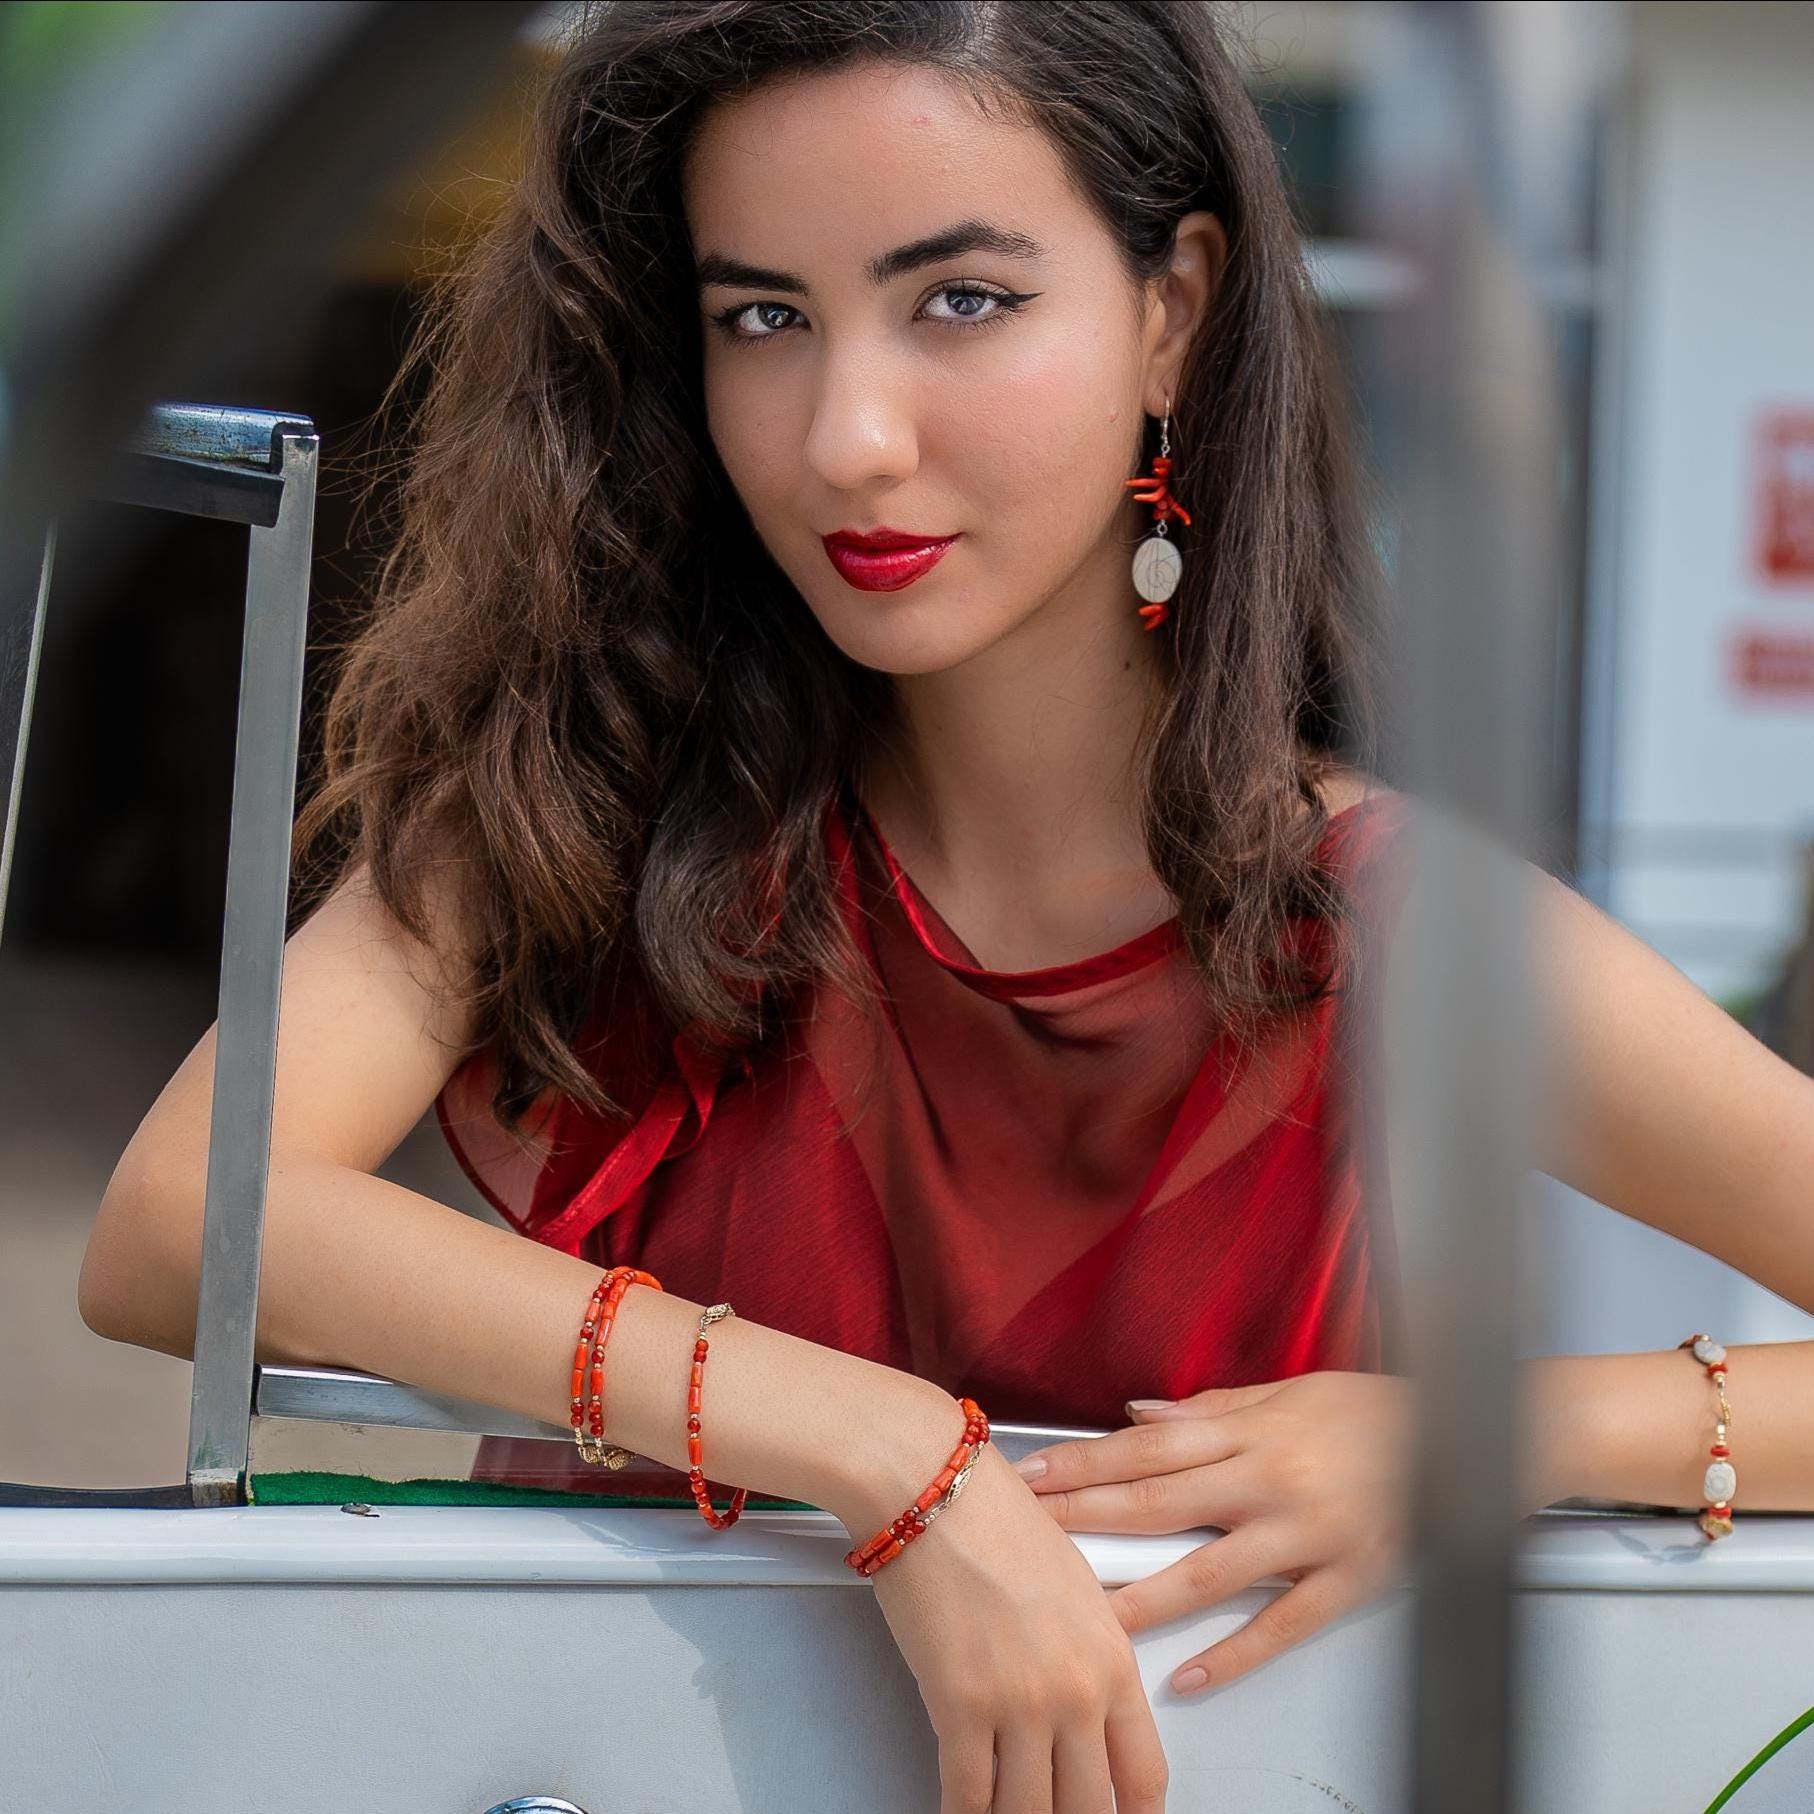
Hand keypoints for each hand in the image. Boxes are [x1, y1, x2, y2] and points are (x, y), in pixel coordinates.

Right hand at [844, 1441, 1171, 1812]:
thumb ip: (1090, 1653)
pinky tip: (960, 1810)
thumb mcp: (1075, 1584)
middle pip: (1086, 1808)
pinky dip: (962, 1812)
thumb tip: (1086, 1707)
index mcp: (1112, 1658)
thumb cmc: (995, 1517)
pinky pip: (967, 1794)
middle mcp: (1075, 1691)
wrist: (934, 1489)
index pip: (1143, 1774)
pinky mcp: (958, 1706)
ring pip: (1026, 1812)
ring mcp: (1018, 1704)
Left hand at [1012, 1371, 1416, 1694]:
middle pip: (1160, 1504)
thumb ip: (1209, 1408)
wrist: (1466, 1434)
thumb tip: (1137, 1415)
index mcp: (1250, 1430)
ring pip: (1208, 1573)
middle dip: (1086, 1520)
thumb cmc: (1375, 1410)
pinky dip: (1233, 1654)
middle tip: (1030, 1538)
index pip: (1146, 1448)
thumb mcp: (1287, 1391)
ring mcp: (1307, 1535)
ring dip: (1141, 1597)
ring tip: (1087, 1618)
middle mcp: (1270, 1481)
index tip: (1033, 1477)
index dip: (1083, 1463)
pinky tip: (1188, 1678)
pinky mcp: (1347, 1580)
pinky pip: (1281, 1625)